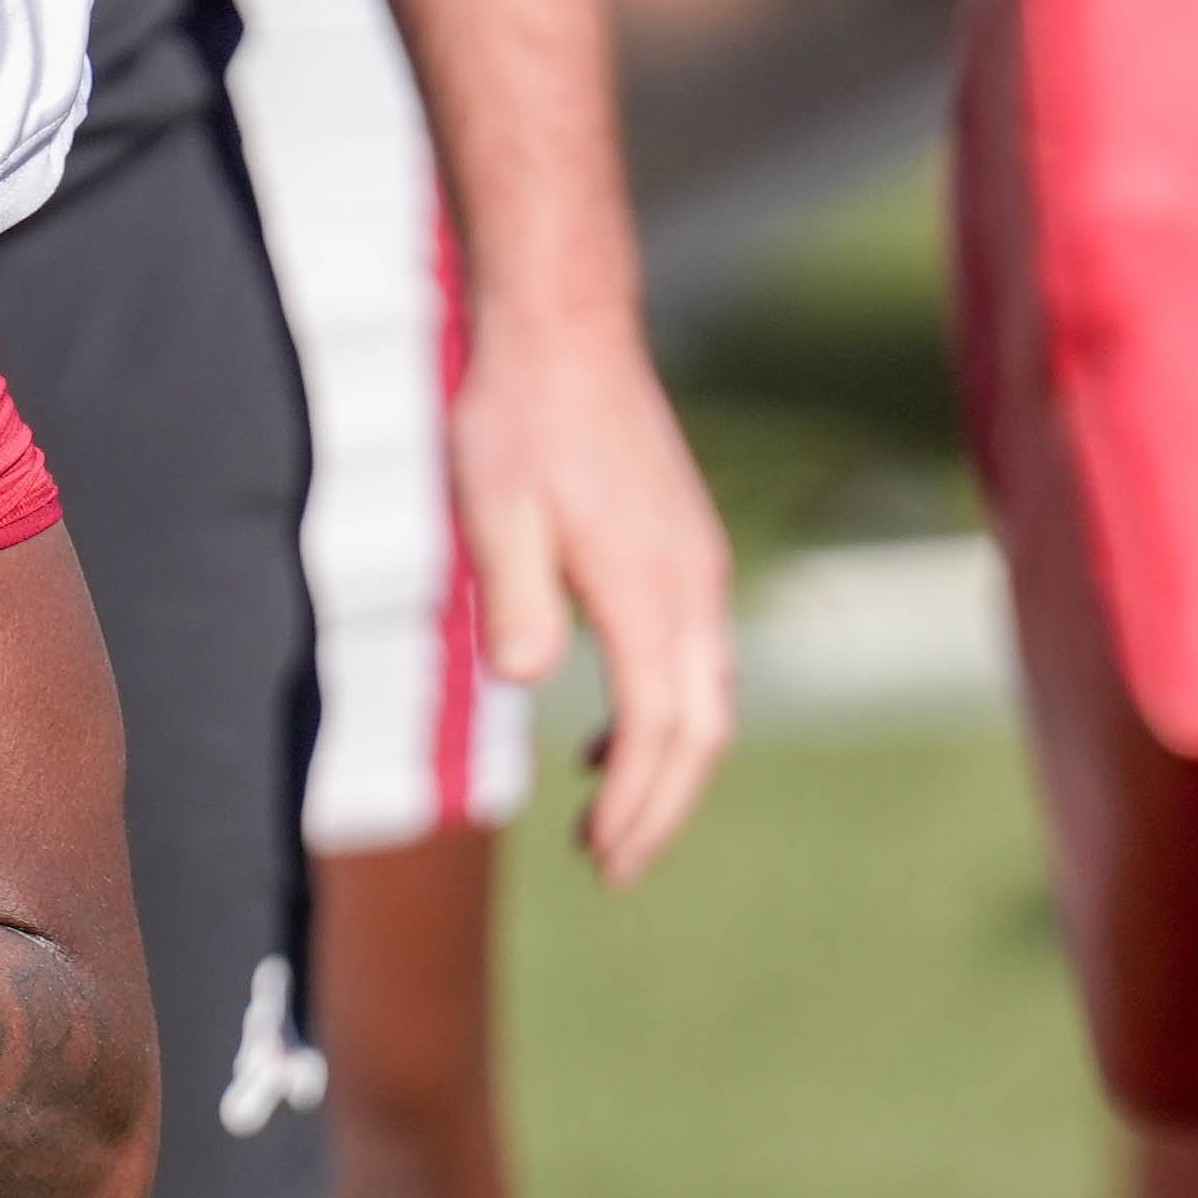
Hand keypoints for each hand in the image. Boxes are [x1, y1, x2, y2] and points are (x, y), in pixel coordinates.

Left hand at [453, 297, 734, 883]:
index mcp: (649, 588)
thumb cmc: (517, 416)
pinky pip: (692, 657)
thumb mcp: (492, 509)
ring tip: (603, 821)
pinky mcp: (685, 549)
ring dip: (662, 767)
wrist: (565, 329)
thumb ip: (514, 599)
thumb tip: (528, 682)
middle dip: (660, 809)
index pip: (658, 730)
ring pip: (706, 697)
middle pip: (702, 731)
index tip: (601, 858)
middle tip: (610, 868)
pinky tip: (602, 731)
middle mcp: (693, 585)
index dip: (636, 806)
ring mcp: (697, 565)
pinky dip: (662, 713)